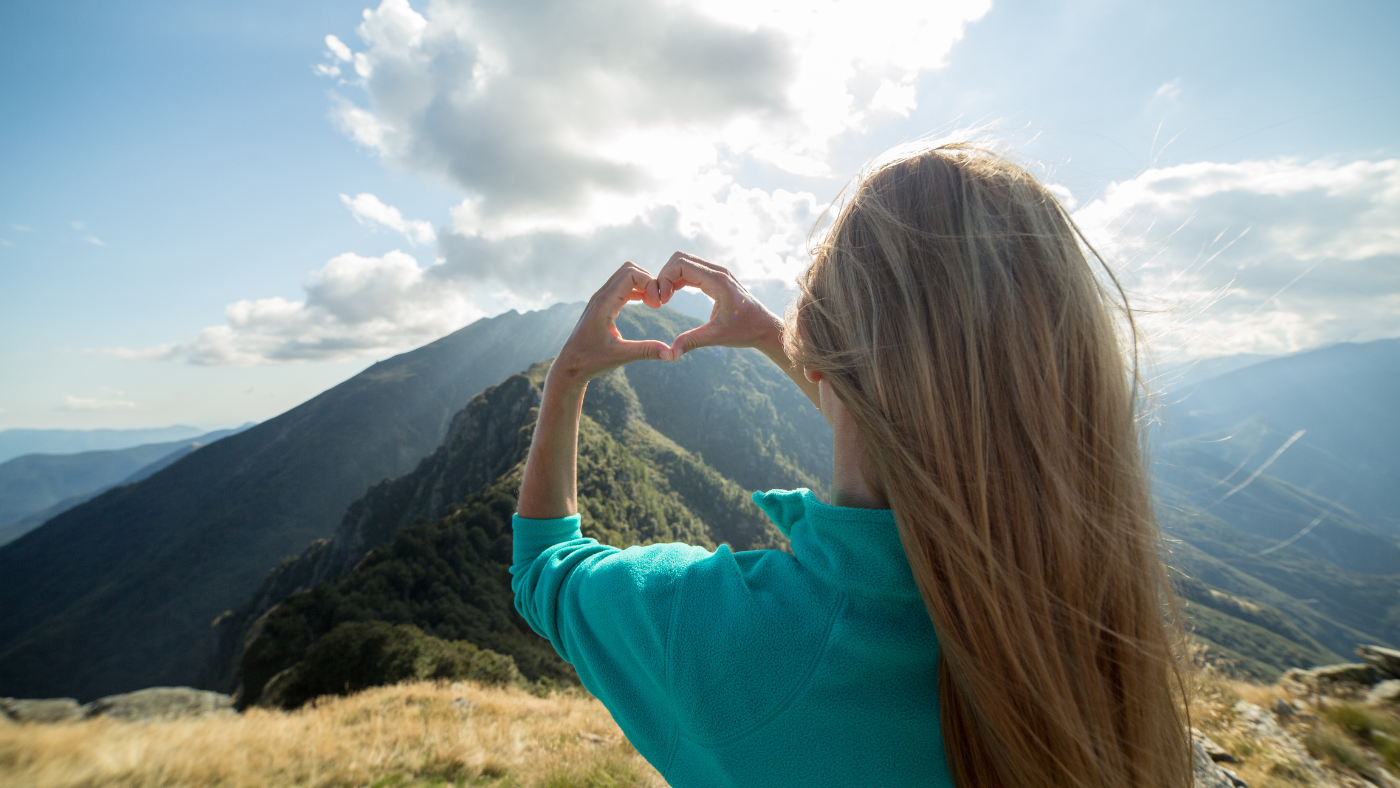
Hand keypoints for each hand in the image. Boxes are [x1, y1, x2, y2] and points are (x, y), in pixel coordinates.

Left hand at [549, 262, 673, 390]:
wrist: (570, 365)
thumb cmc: (591, 361)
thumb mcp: (620, 356)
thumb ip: (646, 351)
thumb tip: (672, 354)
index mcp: (604, 304)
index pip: (630, 274)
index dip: (649, 283)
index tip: (658, 305)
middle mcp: (601, 296)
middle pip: (629, 269)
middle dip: (648, 280)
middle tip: (658, 302)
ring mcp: (601, 298)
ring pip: (626, 276)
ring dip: (643, 284)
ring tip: (655, 304)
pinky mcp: (602, 304)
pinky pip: (622, 287)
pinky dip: (637, 290)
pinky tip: (647, 304)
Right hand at [650, 251, 783, 359]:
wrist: (764, 327)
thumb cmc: (745, 331)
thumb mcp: (717, 337)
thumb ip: (692, 341)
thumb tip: (670, 353)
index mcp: (717, 281)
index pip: (681, 265)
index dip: (665, 279)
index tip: (662, 301)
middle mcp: (717, 272)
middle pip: (680, 259)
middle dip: (664, 275)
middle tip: (660, 299)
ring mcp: (717, 273)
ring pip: (684, 262)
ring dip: (670, 277)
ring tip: (664, 299)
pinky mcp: (716, 278)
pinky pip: (691, 270)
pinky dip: (678, 279)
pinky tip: (672, 295)